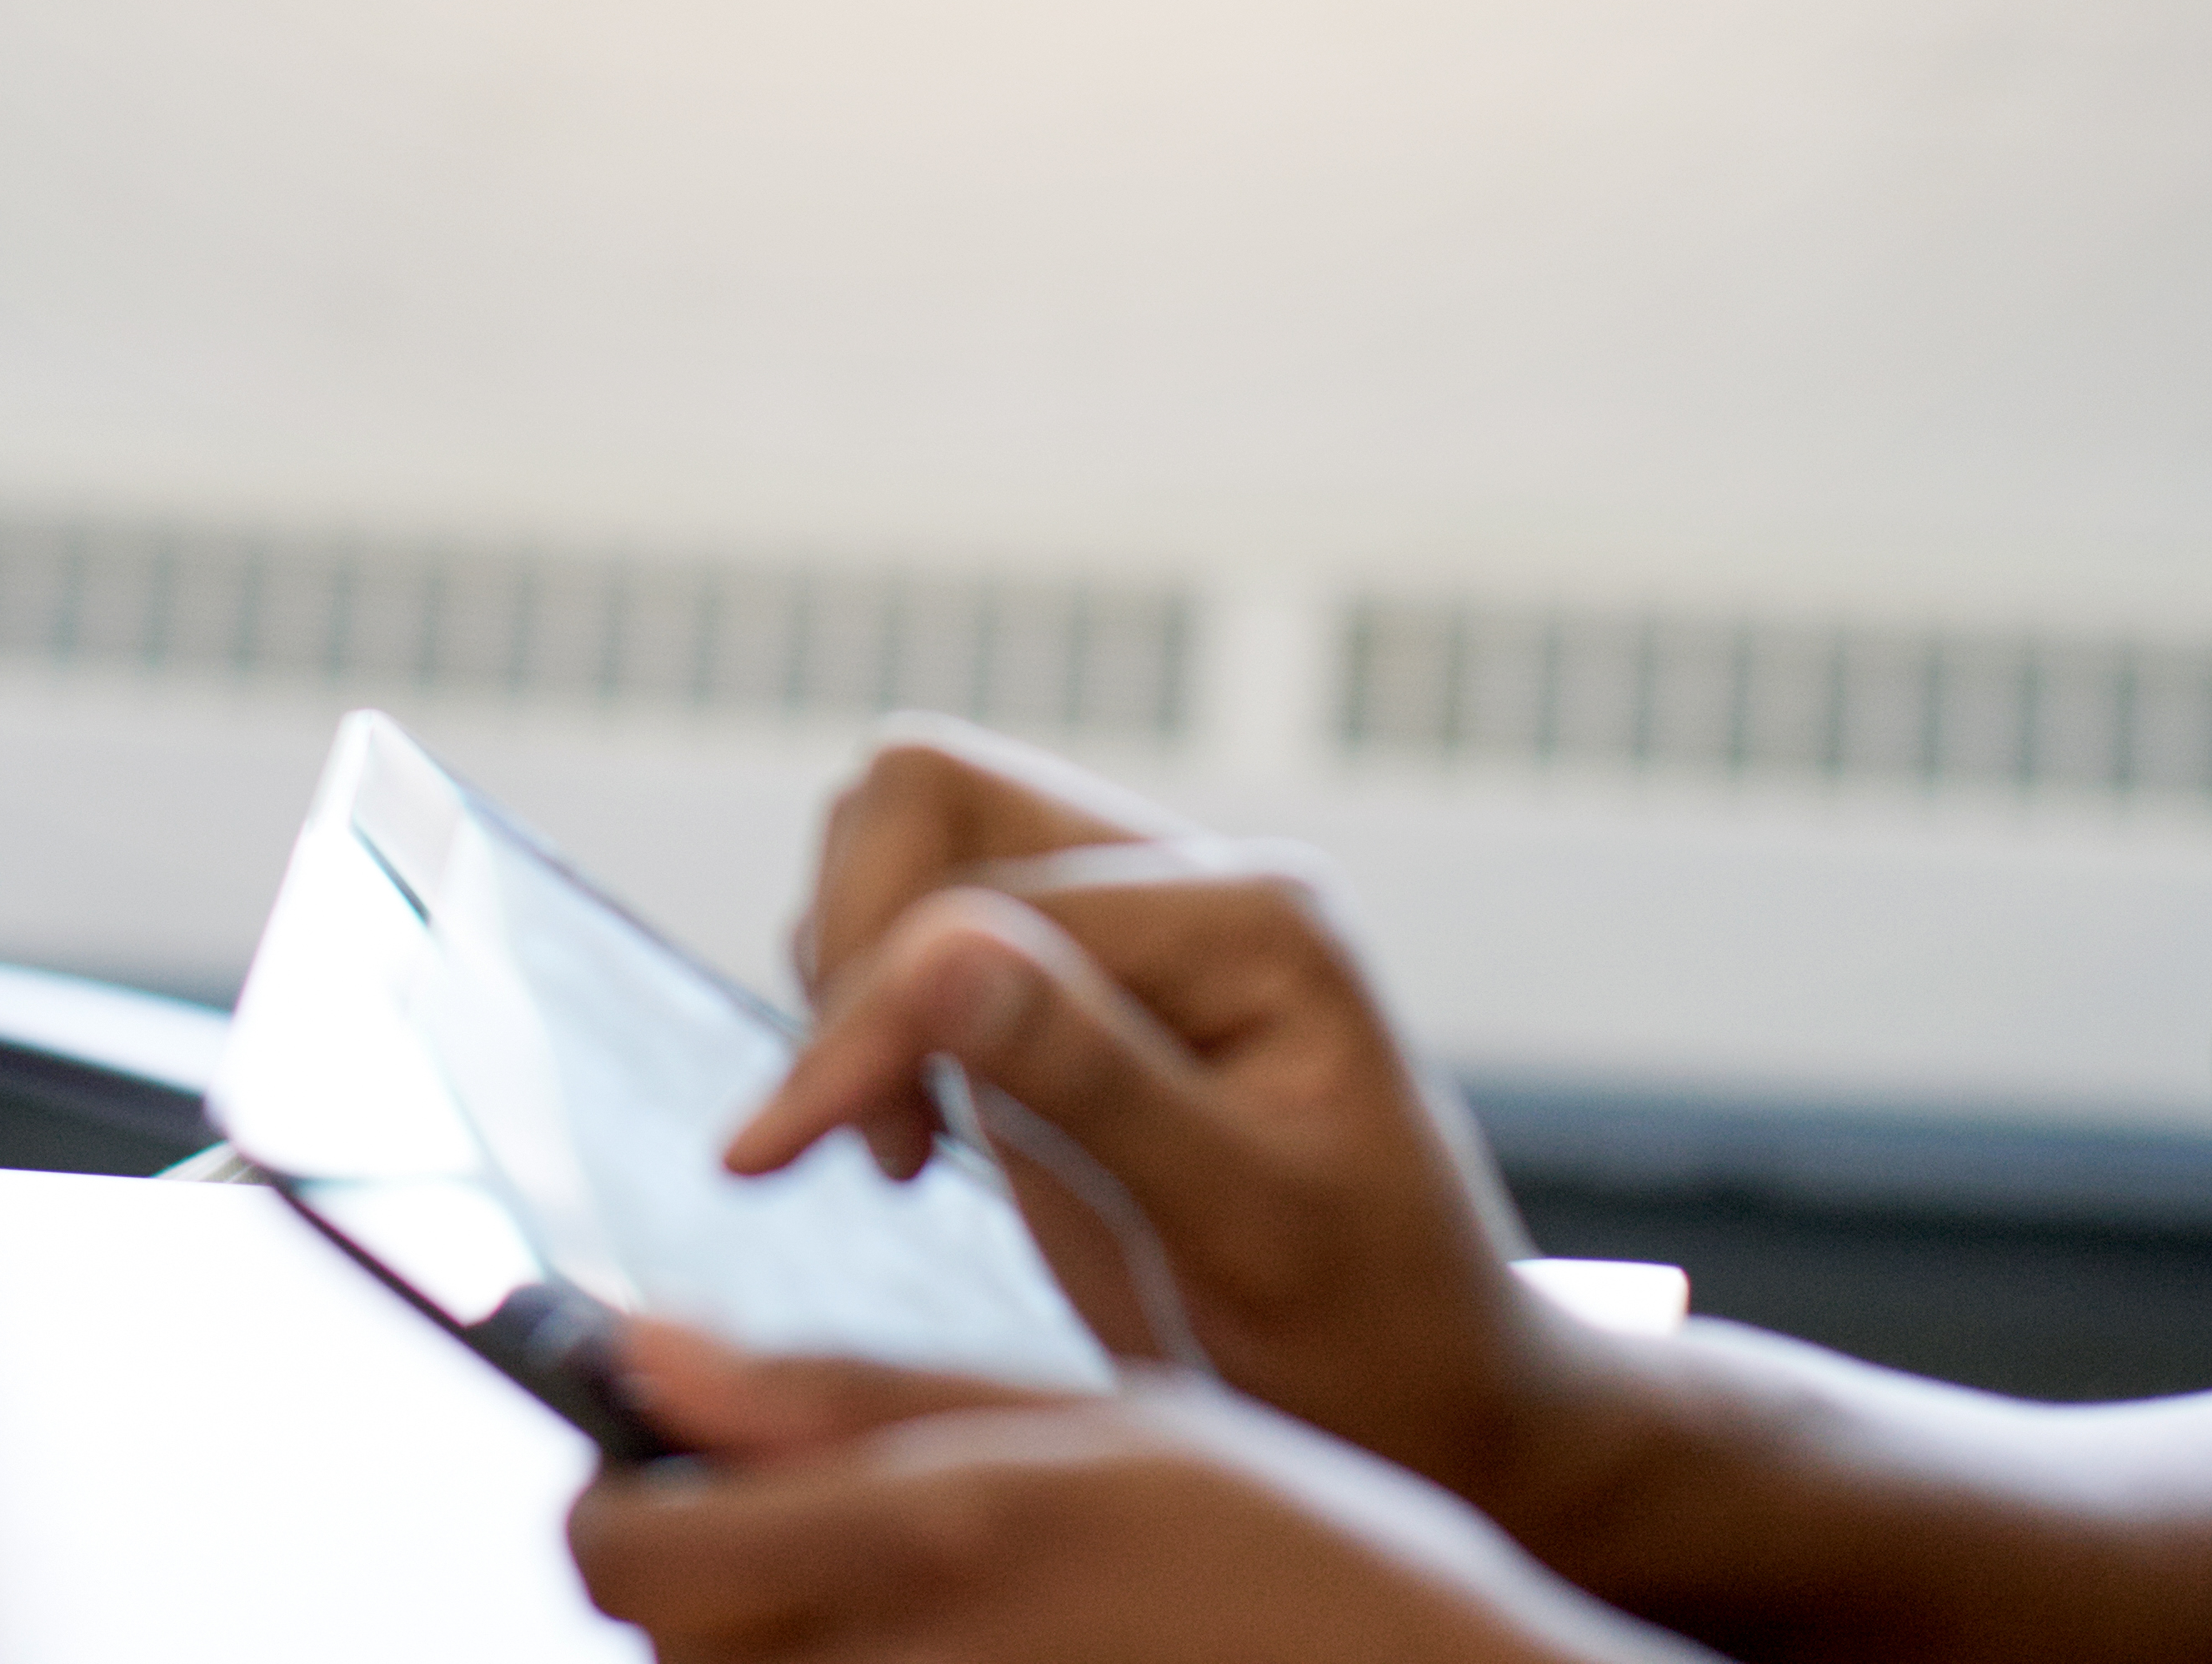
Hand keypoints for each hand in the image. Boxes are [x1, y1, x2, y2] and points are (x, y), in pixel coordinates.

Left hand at [572, 1331, 1682, 1663]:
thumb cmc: (1290, 1555)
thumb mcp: (1089, 1419)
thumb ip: (851, 1394)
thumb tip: (644, 1348)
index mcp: (937, 1531)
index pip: (628, 1553)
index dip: (611, 1505)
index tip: (652, 1466)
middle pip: (662, 1644)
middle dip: (687, 1579)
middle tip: (784, 1529)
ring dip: (761, 1641)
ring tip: (895, 1595)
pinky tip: (940, 1647)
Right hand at [733, 726, 1574, 1505]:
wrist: (1439, 1415)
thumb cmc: (1377, 1343)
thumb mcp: (1245, 1233)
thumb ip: (1095, 1082)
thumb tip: (937, 952)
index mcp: (1249, 915)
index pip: (976, 898)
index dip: (862, 1022)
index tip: (772, 1159)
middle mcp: (1185, 887)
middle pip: (925, 798)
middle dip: (846, 951)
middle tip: (865, 1142)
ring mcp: (1125, 932)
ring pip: (905, 847)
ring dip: (851, 979)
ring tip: (898, 1149)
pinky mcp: (1072, 994)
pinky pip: (916, 927)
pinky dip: (870, 1016)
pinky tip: (917, 1142)